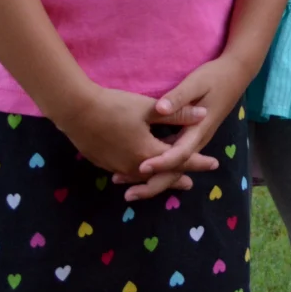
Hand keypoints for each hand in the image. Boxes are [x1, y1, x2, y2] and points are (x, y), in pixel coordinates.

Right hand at [51, 84, 205, 197]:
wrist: (76, 111)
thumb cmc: (115, 107)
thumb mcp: (149, 108)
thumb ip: (177, 114)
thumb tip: (203, 114)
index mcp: (148, 153)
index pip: (180, 160)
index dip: (197, 162)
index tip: (214, 164)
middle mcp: (133, 166)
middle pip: (161, 175)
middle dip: (177, 177)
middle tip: (190, 184)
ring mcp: (116, 166)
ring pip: (142, 177)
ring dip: (157, 178)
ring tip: (166, 181)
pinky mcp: (104, 162)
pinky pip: (127, 173)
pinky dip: (139, 175)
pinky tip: (138, 172)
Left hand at [122, 58, 253, 200]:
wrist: (235, 74)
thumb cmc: (215, 77)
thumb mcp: (196, 83)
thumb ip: (178, 98)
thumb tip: (160, 109)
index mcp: (198, 130)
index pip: (179, 153)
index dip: (161, 163)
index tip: (140, 167)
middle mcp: (197, 141)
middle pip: (176, 170)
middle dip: (153, 184)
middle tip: (129, 195)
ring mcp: (194, 141)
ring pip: (174, 167)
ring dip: (152, 178)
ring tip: (127, 186)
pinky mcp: (190, 137)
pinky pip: (174, 158)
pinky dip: (158, 167)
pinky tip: (140, 171)